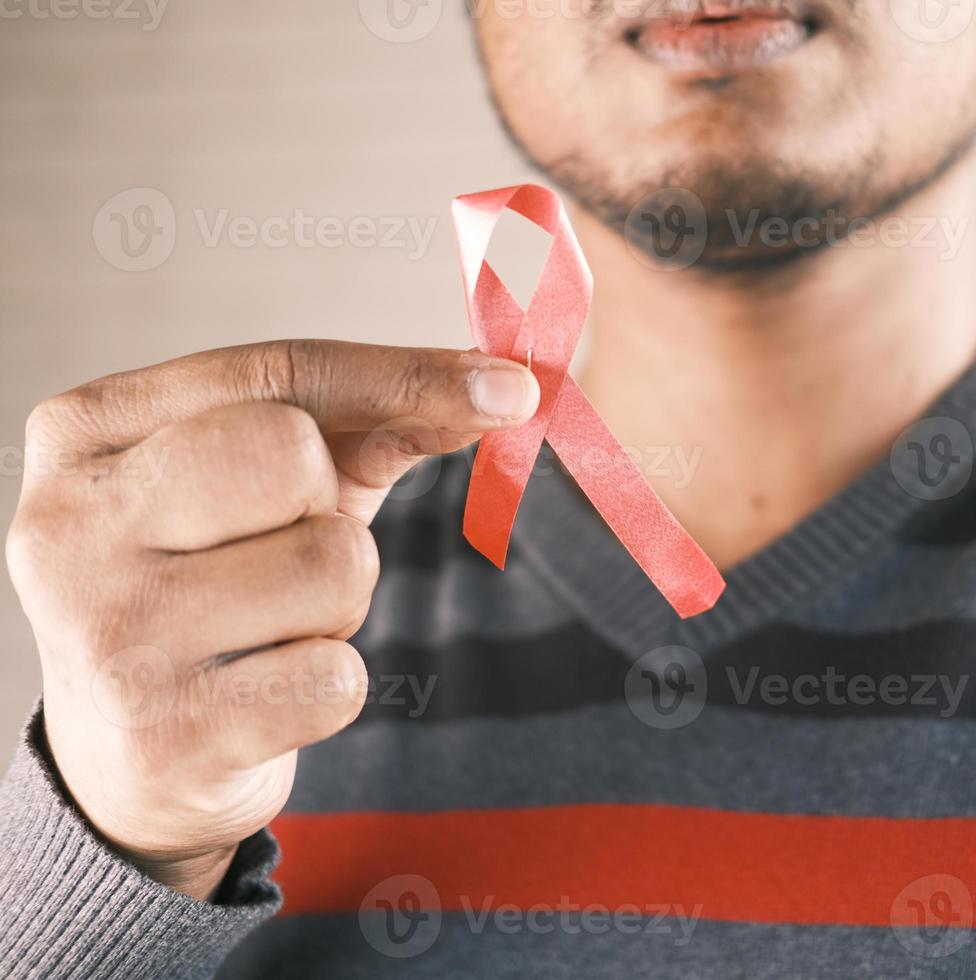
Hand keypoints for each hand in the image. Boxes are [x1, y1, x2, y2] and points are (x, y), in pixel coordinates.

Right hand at [4, 340, 538, 899]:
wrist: (126, 757)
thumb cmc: (211, 584)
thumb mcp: (266, 486)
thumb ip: (370, 420)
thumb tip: (506, 386)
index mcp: (87, 433)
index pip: (275, 370)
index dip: (404, 374)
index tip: (511, 388)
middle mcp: (71, 524)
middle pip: (296, 457)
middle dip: (330, 508)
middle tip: (282, 556)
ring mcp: (110, 632)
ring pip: (333, 566)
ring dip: (336, 606)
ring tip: (266, 631)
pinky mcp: (166, 734)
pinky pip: (336, 679)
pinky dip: (328, 686)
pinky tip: (261, 696)